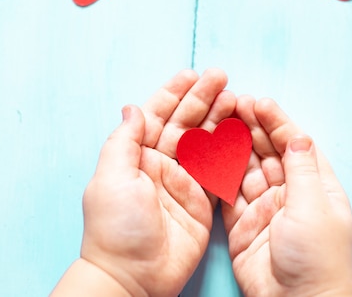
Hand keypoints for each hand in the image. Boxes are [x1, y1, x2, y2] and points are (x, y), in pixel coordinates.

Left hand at [52, 69, 234, 295]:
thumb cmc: (117, 228)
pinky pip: (218, 170)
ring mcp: (183, 183)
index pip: (157, 115)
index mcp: (136, 156)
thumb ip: (124, 141)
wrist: (133, 278)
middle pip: (185, 123)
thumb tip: (133, 107)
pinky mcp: (202, 202)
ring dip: (219, 119)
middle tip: (222, 77)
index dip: (174, 94)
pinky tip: (240, 132)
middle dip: (202, 99)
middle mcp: (160, 165)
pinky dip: (230, 151)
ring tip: (235, 98)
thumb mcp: (111, 178)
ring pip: (204, 142)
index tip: (192, 74)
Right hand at [222, 97, 351, 296]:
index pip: (295, 144)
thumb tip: (298, 134)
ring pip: (247, 168)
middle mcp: (290, 193)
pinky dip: (220, 173)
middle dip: (253, 127)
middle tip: (234, 103)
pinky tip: (211, 153)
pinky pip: (229, 193)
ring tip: (220, 120)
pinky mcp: (242, 224)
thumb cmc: (316, 257)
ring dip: (235, 145)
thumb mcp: (312, 206)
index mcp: (316, 186)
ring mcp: (265, 208)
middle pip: (269, 152)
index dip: (277, 122)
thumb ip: (301, 169)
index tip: (259, 102)